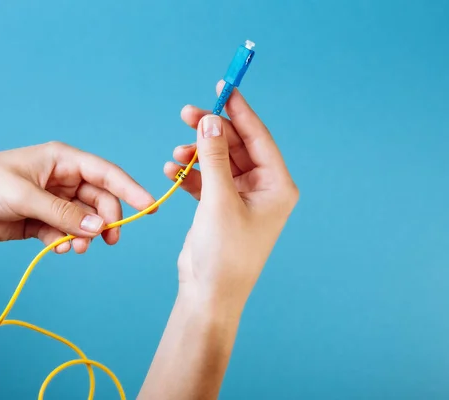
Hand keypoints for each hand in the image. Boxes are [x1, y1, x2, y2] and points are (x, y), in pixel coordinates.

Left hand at [0, 141, 154, 253]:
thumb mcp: (24, 195)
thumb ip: (64, 213)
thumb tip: (100, 226)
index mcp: (61, 160)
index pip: (105, 173)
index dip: (130, 189)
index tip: (149, 208)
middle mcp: (61, 180)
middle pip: (99, 201)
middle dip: (105, 221)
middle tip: (106, 241)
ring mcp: (52, 202)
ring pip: (84, 220)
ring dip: (85, 236)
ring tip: (74, 249)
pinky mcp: (40, 222)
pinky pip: (65, 234)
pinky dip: (65, 243)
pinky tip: (56, 249)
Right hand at [164, 82, 298, 312]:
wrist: (208, 294)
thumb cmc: (224, 253)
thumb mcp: (218, 200)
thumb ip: (213, 157)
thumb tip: (210, 119)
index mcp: (276, 186)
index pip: (258, 137)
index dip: (240, 110)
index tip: (224, 87)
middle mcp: (262, 189)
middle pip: (235, 145)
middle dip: (210, 131)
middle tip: (185, 114)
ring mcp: (240, 198)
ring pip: (218, 161)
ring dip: (196, 153)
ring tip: (175, 155)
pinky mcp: (219, 207)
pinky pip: (205, 179)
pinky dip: (189, 173)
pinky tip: (172, 170)